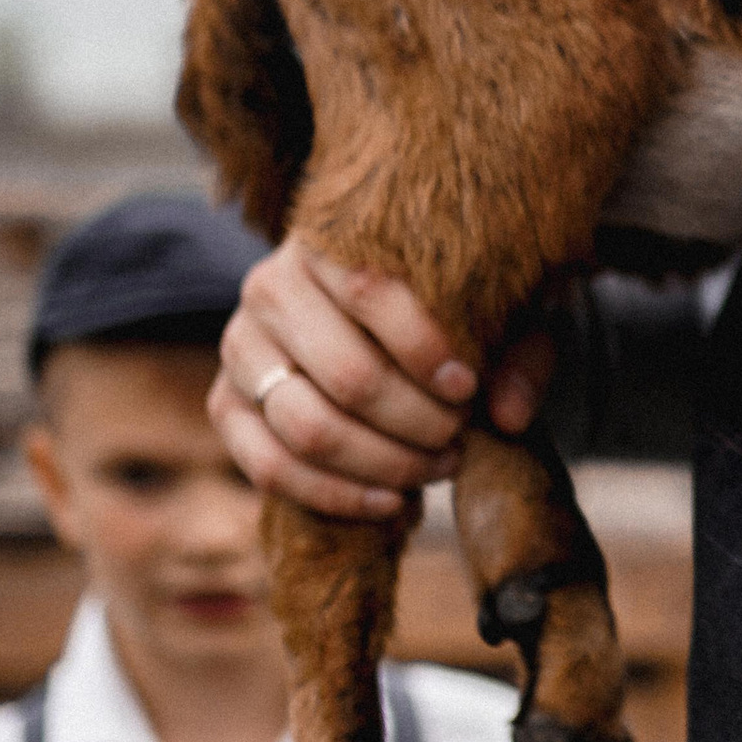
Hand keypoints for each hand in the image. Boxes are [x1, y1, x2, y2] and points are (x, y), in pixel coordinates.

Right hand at [209, 238, 553, 521]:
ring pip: (308, 427)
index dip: (423, 349)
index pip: (369, 290)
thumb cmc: (440, 307)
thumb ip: (515, 355)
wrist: (370, 318)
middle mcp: (270, 287)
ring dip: (384, 462)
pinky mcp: (225, 404)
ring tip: (439, 465)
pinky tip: (395, 500)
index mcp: (327, 241)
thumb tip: (509, 416)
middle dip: (415, 421)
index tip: (466, 388)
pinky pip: (270, 467)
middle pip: (347, 374)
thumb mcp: (493, 312)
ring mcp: (239, 348)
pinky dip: (336, 495)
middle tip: (458, 437)